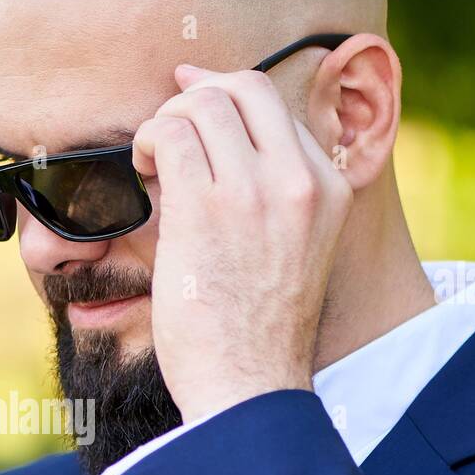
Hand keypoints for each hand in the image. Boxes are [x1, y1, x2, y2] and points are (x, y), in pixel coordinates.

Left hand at [132, 64, 351, 422]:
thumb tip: (222, 146)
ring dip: (166, 122)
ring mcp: (254, 192)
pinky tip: (144, 173)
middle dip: (196, 97)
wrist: (250, 386)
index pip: (277, 109)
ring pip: (202, 104)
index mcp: (329, 189)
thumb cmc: (258, 331)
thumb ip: (276, 198)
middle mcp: (300, 181)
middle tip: (170, 135)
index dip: (226, 101)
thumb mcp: (297, 251)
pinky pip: (171, 136)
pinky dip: (147, 142)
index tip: (194, 112)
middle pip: (244, 87)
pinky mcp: (205, 209)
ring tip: (153, 162)